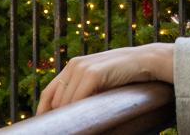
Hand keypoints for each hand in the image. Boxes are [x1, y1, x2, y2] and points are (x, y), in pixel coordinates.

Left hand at [36, 43, 173, 114]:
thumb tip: (69, 113)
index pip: (48, 92)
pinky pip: (78, 100)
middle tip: (67, 130)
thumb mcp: (100, 79)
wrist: (146, 61)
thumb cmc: (125, 73)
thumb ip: (84, 88)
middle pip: (56, 100)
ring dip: (71, 117)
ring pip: (66, 102)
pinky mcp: (93, 74)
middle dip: (60, 117)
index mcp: (73, 65)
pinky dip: (80, 112)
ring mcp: (82, 68)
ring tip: (80, 126)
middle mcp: (74, 65)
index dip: (43, 110)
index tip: (46, 127)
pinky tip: (88, 118)